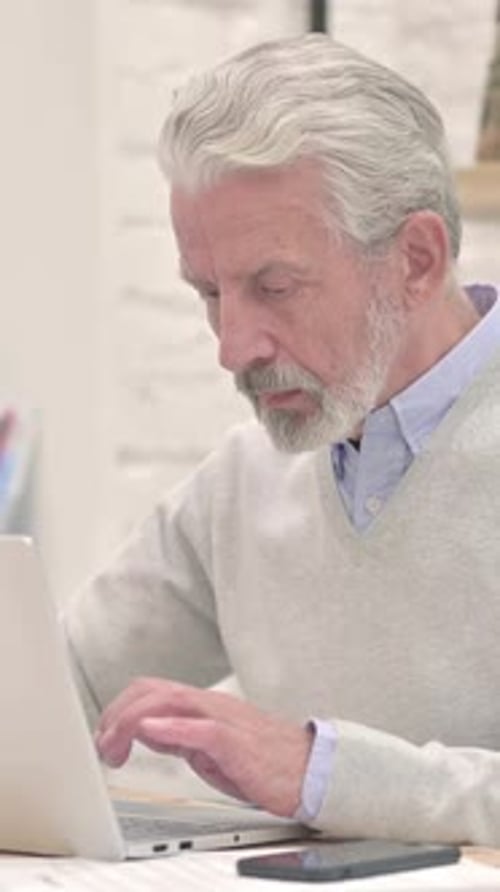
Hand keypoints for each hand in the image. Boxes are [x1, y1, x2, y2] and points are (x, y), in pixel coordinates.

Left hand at [95, 677, 313, 817]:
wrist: (309, 769)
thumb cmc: (264, 761)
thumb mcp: (209, 748)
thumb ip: (179, 736)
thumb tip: (146, 731)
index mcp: (202, 705)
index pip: (151, 690)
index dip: (119, 709)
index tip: (105, 737)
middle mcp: (210, 704)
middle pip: (153, 690)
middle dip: (117, 714)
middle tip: (104, 745)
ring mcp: (223, 719)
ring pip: (170, 701)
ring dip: (133, 720)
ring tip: (115, 742)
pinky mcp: (236, 741)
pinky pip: (201, 728)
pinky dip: (172, 726)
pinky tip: (153, 732)